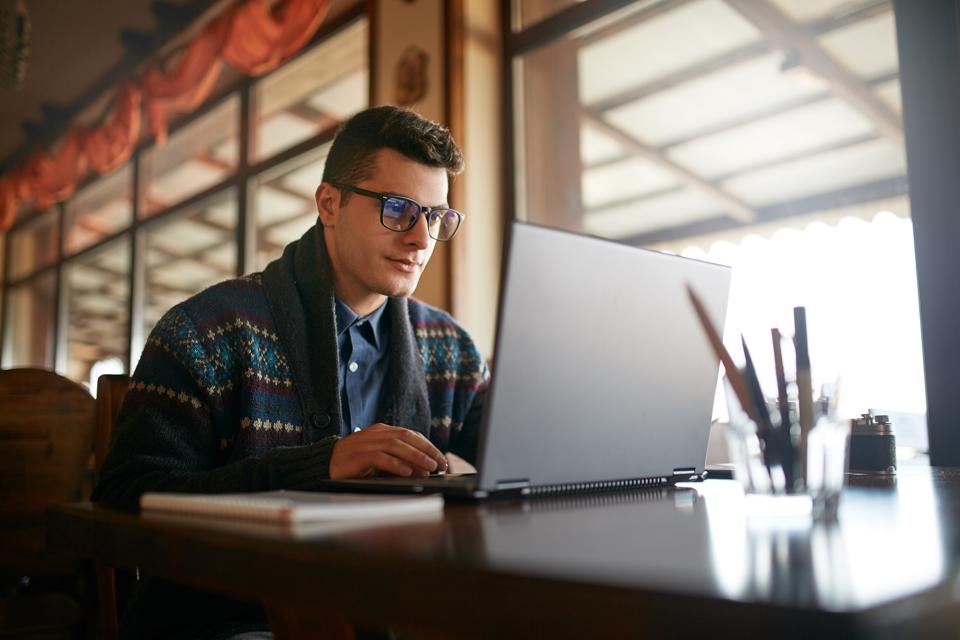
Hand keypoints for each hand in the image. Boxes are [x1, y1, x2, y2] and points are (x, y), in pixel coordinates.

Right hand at [329, 423, 447, 479]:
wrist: (324, 464)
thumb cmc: (354, 463)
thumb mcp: (380, 460)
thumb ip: (399, 461)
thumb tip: (424, 470)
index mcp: (382, 431)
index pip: (410, 435)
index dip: (428, 446)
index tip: (441, 459)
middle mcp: (375, 434)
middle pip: (407, 437)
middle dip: (427, 451)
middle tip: (441, 464)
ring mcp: (365, 443)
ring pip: (396, 446)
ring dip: (415, 457)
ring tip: (429, 468)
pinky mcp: (357, 456)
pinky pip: (379, 458)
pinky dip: (394, 464)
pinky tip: (406, 471)